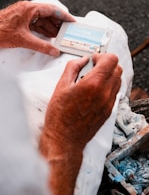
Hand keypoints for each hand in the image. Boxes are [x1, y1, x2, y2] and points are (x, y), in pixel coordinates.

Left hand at [0, 1, 74, 55]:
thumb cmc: (0, 31)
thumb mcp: (24, 40)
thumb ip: (41, 46)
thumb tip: (53, 51)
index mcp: (30, 9)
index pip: (52, 10)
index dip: (63, 16)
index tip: (71, 21)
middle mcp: (28, 10)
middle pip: (48, 14)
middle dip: (58, 24)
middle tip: (66, 31)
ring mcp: (24, 15)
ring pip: (42, 20)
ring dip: (51, 28)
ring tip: (59, 35)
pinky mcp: (22, 21)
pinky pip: (36, 24)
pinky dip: (43, 30)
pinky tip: (49, 36)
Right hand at [39, 53, 121, 194]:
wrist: (65, 139)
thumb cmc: (60, 116)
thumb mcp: (61, 86)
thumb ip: (73, 67)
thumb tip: (82, 60)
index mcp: (93, 84)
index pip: (111, 60)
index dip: (102, 55)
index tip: (93, 59)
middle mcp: (105, 93)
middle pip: (117, 68)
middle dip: (106, 63)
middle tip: (94, 67)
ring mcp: (109, 103)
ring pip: (118, 80)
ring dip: (109, 74)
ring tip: (94, 79)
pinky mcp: (109, 111)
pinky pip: (115, 92)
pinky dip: (109, 85)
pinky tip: (96, 90)